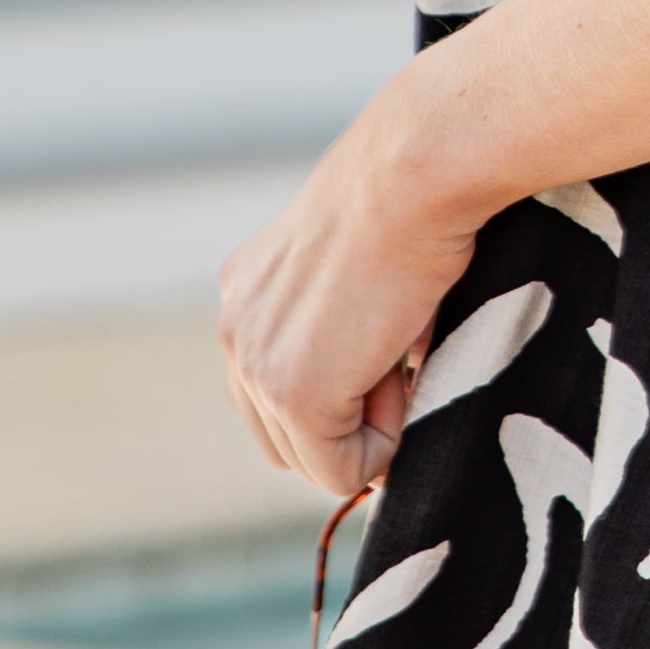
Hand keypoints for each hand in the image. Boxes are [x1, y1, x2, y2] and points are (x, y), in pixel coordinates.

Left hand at [216, 72, 491, 492]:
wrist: (413, 176)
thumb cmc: (414, 201)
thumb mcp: (360, 269)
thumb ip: (346, 329)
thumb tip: (386, 390)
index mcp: (248, 294)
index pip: (276, 391)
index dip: (346, 392)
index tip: (393, 343)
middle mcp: (236, 329)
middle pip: (282, 436)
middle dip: (348, 422)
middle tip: (400, 357)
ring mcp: (256, 366)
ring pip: (311, 459)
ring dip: (368, 432)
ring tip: (400, 358)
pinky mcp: (291, 393)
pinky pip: (341, 472)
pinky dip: (385, 447)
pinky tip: (400, 374)